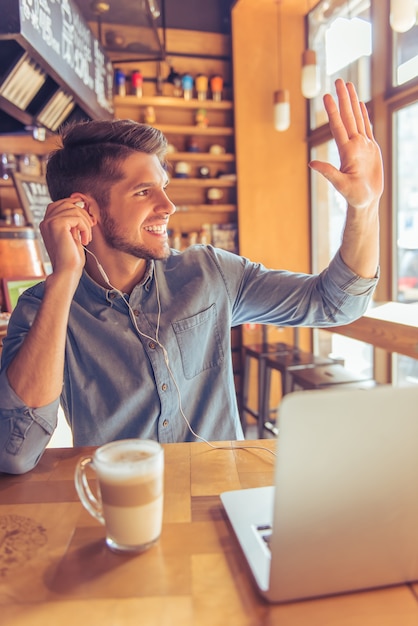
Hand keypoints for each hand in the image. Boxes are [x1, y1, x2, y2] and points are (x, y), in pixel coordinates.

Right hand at [39, 195, 93, 275]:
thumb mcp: (73, 234)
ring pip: (74, 210)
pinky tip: (85, 240)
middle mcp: (45, 221)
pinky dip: (85, 228)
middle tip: (89, 230)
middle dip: (83, 215)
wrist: (67, 271)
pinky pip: (77, 217)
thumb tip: (82, 203)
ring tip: (87, 238)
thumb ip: (73, 220)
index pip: (61, 204)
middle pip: (68, 203)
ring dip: (86, 223)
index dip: (76, 207)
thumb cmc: (71, 257)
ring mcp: (49, 222)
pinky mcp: (57, 224)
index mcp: (47, 223)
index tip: (87, 220)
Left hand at [309, 79, 382, 211]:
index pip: (338, 126)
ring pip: (357, 118)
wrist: (366, 201)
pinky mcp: (371, 149)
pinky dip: (363, 115)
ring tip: (348, 85)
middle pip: (347, 117)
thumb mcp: (340, 185)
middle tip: (338, 80)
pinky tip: (360, 104)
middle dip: (343, 99)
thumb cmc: (354, 196)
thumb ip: (328, 173)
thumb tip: (310, 163)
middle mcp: (353, 145)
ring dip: (352, 102)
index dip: (332, 111)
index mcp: (346, 151)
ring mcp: (362, 146)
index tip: (327, 96)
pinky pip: (366, 128)